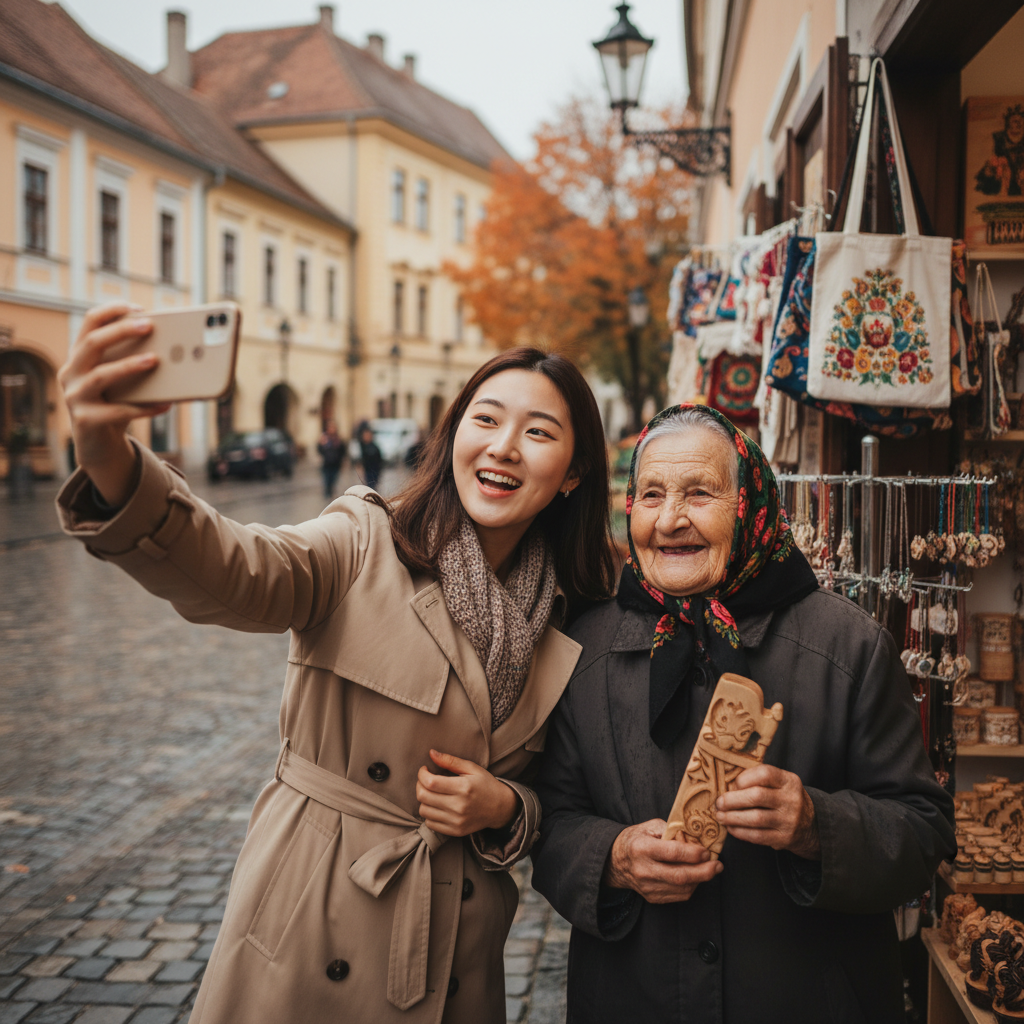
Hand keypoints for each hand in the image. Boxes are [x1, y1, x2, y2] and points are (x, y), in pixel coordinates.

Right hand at [58, 304, 168, 505]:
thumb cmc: (115, 404)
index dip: (112, 311)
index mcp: (80, 357)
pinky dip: (144, 407)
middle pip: (92, 343)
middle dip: (121, 331)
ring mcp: (75, 397)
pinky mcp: (86, 421)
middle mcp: (71, 373)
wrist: (98, 446)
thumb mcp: (122, 381)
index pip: (89, 323)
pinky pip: (118, 411)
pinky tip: (166, 404)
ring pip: (101, 376)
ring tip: (155, 360)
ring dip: (129, 366)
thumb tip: (177, 351)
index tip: (137, 306)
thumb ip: (135, 362)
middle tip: (149, 325)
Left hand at [416, 750, 519, 837]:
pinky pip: (430, 824)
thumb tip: (431, 753)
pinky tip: (436, 805)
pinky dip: (429, 813)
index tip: (425, 769)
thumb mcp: (472, 768)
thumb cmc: (486, 784)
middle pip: (424, 797)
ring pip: (424, 810)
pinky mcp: (455, 831)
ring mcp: (457, 821)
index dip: (422, 774)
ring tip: (432, 792)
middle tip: (426, 779)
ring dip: (423, 800)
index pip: (431, 782)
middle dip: (419, 785)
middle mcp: (459, 806)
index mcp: (464, 788)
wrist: (500, 808)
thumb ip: (450, 760)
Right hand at [603, 819, 722, 903]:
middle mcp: (644, 870)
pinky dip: (692, 886)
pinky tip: (696, 877)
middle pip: (680, 875)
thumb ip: (672, 831)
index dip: (693, 853)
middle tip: (718, 865)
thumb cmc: (635, 840)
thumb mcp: (649, 827)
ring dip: (701, 879)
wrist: (615, 861)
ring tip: (711, 869)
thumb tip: (695, 839)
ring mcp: (648, 887)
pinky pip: (679, 895)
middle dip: (704, 871)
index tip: (707, 851)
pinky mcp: (652, 897)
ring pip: (682, 888)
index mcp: (641, 848)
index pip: (672, 853)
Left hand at [715, 764, 819, 859]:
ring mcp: (789, 820)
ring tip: (720, 816)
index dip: (744, 778)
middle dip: (732, 800)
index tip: (731, 784)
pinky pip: (758, 836)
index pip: (765, 774)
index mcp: (789, 781)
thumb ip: (758, 780)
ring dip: (732, 817)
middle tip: (718, 802)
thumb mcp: (780, 784)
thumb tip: (726, 784)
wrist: (811, 826)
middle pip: (757, 796)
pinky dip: (740, 832)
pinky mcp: (784, 838)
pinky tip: (731, 828)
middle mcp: (791, 799)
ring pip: (755, 818)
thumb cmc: (784, 799)